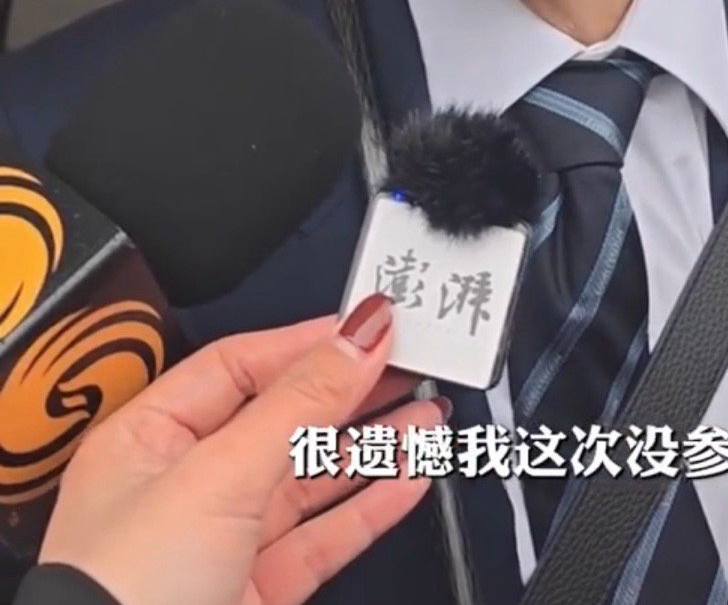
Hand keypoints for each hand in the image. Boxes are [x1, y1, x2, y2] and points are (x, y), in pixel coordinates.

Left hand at [38, 295, 445, 604]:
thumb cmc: (121, 598)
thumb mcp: (217, 477)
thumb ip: (297, 404)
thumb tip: (356, 335)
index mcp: (147, 439)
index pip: (241, 366)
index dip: (310, 343)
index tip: (371, 327)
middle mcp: (180, 487)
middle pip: (282, 418)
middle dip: (352, 392)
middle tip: (413, 365)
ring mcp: (219, 545)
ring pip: (308, 479)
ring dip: (372, 446)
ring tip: (428, 417)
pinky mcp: (253, 594)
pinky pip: (321, 537)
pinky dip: (369, 508)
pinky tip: (405, 480)